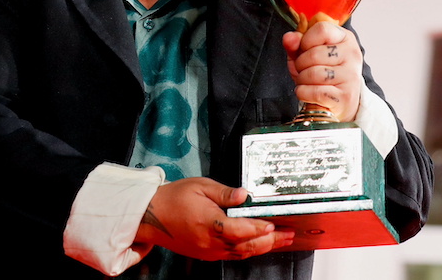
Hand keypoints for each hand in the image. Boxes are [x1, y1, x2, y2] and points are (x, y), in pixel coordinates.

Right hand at [135, 177, 293, 259]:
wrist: (152, 216)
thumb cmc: (175, 198)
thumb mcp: (200, 186)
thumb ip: (225, 192)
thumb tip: (245, 195)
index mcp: (209, 223)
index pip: (240, 229)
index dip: (259, 228)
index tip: (273, 224)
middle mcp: (210, 241)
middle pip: (246, 246)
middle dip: (270, 241)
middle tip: (289, 235)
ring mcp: (209, 251)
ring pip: (241, 253)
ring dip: (263, 248)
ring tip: (281, 241)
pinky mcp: (207, 254)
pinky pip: (232, 255)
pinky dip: (248, 251)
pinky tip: (259, 245)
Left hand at [282, 21, 362, 121]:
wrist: (337, 101)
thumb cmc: (321, 74)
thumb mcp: (306, 54)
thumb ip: (295, 43)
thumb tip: (288, 38)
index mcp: (345, 38)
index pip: (322, 29)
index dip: (306, 40)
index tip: (304, 49)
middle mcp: (352, 55)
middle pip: (314, 54)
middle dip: (300, 64)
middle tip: (304, 69)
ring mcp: (351, 76)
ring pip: (313, 74)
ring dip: (301, 80)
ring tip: (307, 81)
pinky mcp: (346, 96)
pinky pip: (314, 92)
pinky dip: (304, 93)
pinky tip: (309, 92)